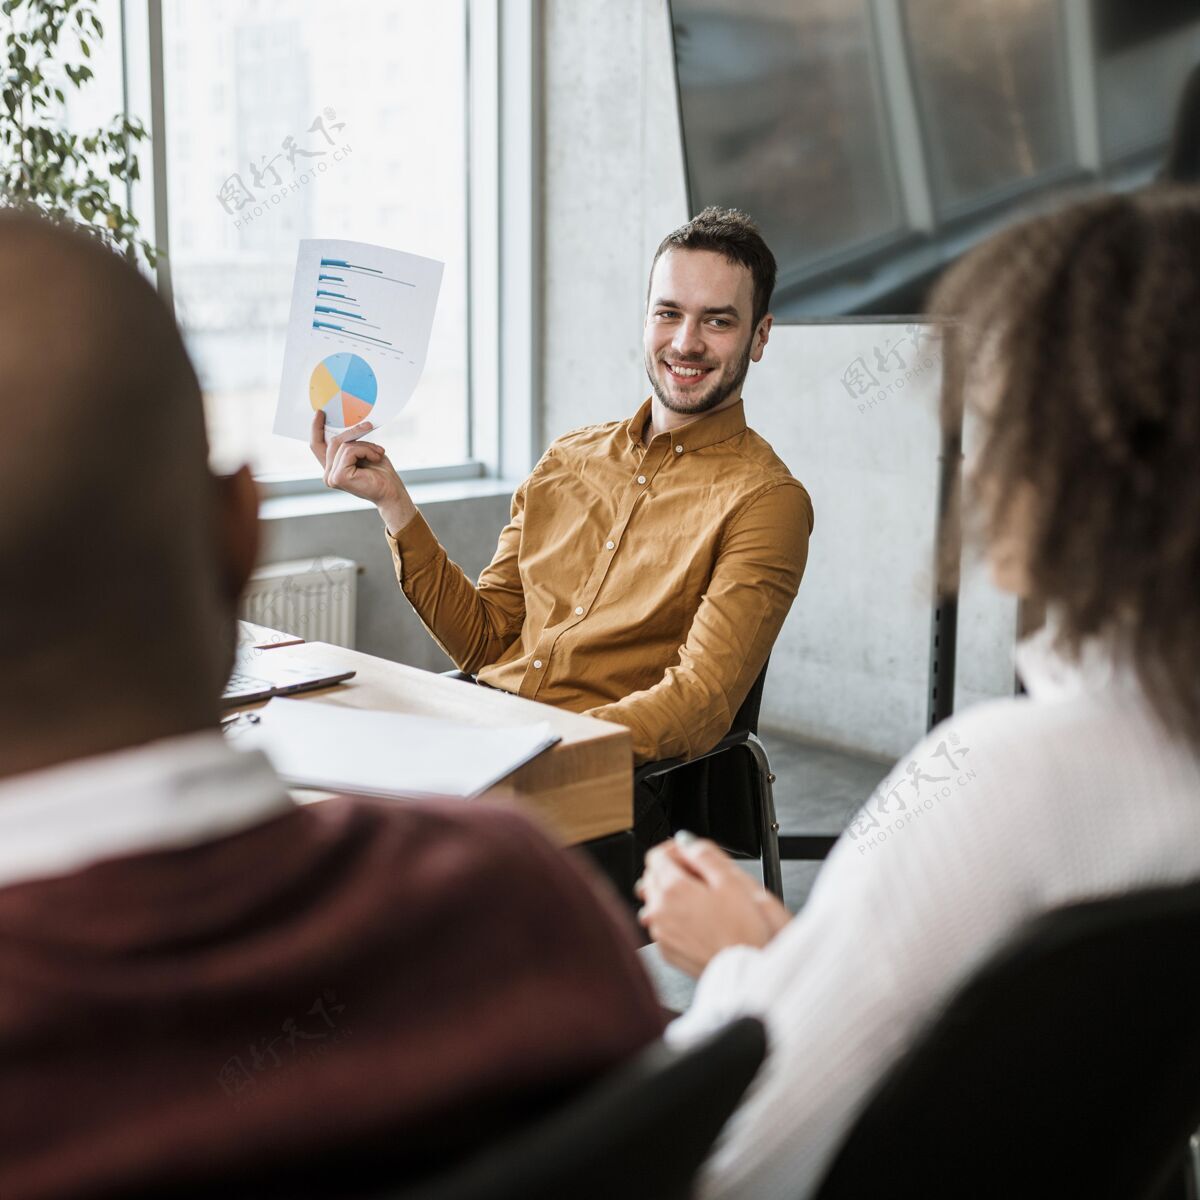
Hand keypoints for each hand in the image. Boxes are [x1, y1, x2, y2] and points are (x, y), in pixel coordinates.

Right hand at [310, 411, 414, 530]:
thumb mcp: (362, 452)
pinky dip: (366, 450)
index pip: (317, 446)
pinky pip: (350, 451)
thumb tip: (344, 425)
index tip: (320, 413)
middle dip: (353, 432)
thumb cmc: (381, 473)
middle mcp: (328, 474)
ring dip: (365, 445)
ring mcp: (331, 477)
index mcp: (332, 469)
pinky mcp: (338, 477)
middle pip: (332, 442)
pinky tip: (376, 458)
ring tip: (378, 452)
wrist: (392, 491)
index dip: (316, 428)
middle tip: (368, 426)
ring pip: (343, 445)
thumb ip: (349, 443)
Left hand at [636, 834, 791, 977]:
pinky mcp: (667, 952)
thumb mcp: (732, 880)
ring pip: (656, 902)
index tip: (691, 854)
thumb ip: (704, 854)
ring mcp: (661, 934)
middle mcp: (659, 911)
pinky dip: (675, 918)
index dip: (675, 850)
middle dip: (673, 871)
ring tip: (704, 901)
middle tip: (702, 876)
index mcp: (673, 889)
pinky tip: (700, 922)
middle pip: (652, 877)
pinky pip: (663, 926)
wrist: (749, 972)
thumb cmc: (745, 931)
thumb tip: (687, 841)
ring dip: (673, 895)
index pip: (656, 855)